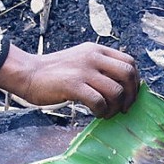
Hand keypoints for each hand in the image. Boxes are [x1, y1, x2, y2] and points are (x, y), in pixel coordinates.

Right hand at [0, 42, 139, 117]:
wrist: (28, 73)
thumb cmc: (56, 72)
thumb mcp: (82, 60)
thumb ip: (101, 67)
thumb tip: (123, 86)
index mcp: (97, 50)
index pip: (129, 62)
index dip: (135, 81)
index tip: (129, 94)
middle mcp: (93, 57)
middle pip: (128, 75)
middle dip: (131, 95)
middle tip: (123, 108)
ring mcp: (84, 70)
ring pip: (116, 91)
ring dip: (115, 107)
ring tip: (107, 113)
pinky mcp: (73, 85)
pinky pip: (99, 102)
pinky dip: (102, 111)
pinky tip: (96, 114)